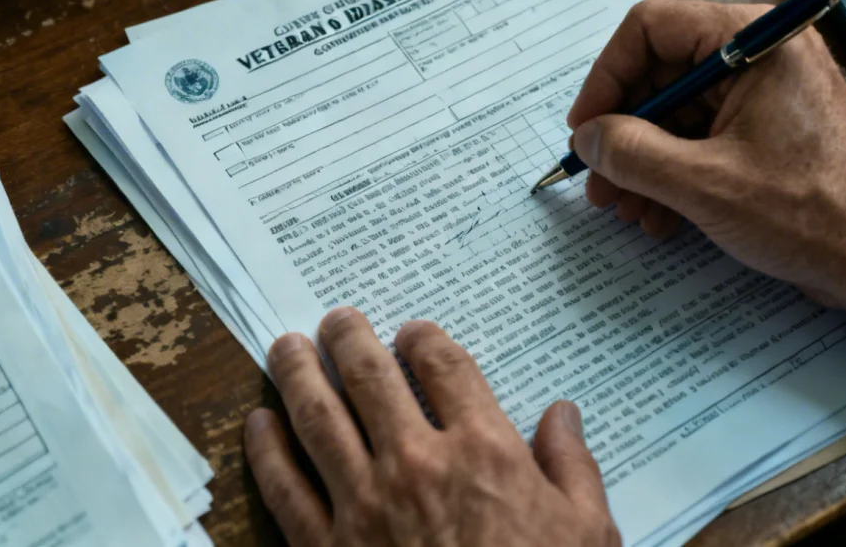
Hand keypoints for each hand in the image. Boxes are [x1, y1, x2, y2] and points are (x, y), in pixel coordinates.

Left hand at [244, 307, 620, 546]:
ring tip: (287, 347)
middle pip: (370, 377)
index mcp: (484, 453)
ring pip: (318, 418)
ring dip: (298, 374)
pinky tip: (258, 423)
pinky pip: (285, 488)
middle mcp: (417, 465)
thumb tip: (563, 413)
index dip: (424, 339)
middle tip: (336, 320)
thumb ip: (572, 466)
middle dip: (348, 338)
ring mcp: (365, 505)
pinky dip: (266, 450)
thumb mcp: (587, 533)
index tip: (412, 332)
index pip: (445, 368)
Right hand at [567, 0, 845, 341]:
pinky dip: (672, 175)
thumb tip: (586, 138)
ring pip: (675, 114)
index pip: (650, 29)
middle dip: (623, 133)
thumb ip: (631, 152)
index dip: (606, 78)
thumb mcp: (702, 183)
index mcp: (755, 41)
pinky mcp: (765, 132)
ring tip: (624, 208)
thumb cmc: (811, 214)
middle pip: (659, 75)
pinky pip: (699, 139)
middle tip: (598, 180)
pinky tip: (659, 217)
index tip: (585, 129)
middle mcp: (760, 55)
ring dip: (642, 163)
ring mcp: (764, 94)